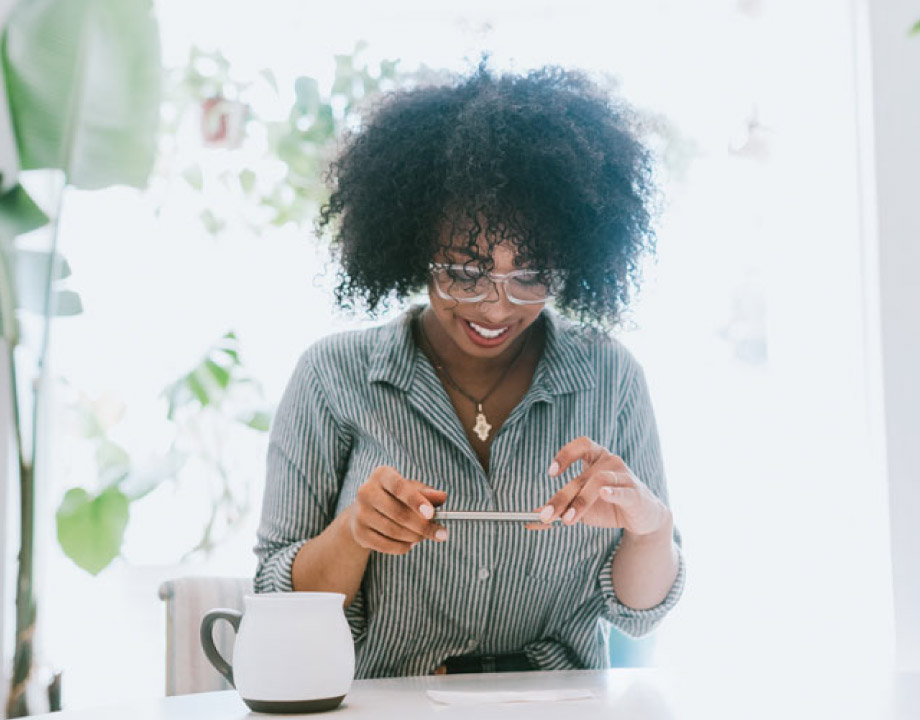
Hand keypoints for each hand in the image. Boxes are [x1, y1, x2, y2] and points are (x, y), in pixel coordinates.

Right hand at [348, 466, 448, 553]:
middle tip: (442, 534)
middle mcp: (366, 492)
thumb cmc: (394, 497)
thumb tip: (442, 497)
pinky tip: (411, 543)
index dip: (416, 501)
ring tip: (424, 536)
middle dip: (423, 526)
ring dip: (415, 537)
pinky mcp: (359, 533)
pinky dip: (403, 547)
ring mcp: (360, 513)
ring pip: (394, 531)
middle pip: (398, 513)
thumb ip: (427, 493)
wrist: (364, 512)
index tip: (432, 514)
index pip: (399, 487)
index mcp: (381, 475)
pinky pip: (386, 545)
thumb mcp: (411, 489)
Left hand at [532, 436, 669, 534]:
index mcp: (596, 457)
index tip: (551, 473)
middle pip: (582, 476)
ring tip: (568, 519)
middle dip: (562, 497)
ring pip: (599, 482)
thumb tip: (530, 519)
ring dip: (580, 501)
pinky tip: (604, 494)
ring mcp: (625, 476)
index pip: (581, 445)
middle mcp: (610, 461)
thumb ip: (559, 509)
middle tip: (547, 515)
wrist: (642, 518)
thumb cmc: (608, 506)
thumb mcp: (580, 507)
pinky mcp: (636, 493)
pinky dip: (613, 492)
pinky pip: (623, 490)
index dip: (565, 455)